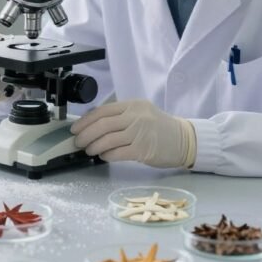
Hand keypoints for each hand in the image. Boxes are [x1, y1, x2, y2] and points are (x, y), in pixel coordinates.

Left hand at [71, 100, 196, 168]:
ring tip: (89, 150)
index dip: (85, 121)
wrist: (184, 140)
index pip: (102, 111)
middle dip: (86, 135)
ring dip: (94, 146)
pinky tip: (103, 156)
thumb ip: (120, 117)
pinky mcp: (143, 149)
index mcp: (133, 105)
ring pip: (108, 139)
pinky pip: (118, 153)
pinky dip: (107, 155)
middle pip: (102, 125)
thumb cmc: (160, 128)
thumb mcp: (141, 114)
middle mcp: (136, 116)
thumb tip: (93, 126)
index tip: (76, 129)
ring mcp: (140, 133)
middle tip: (78, 142)